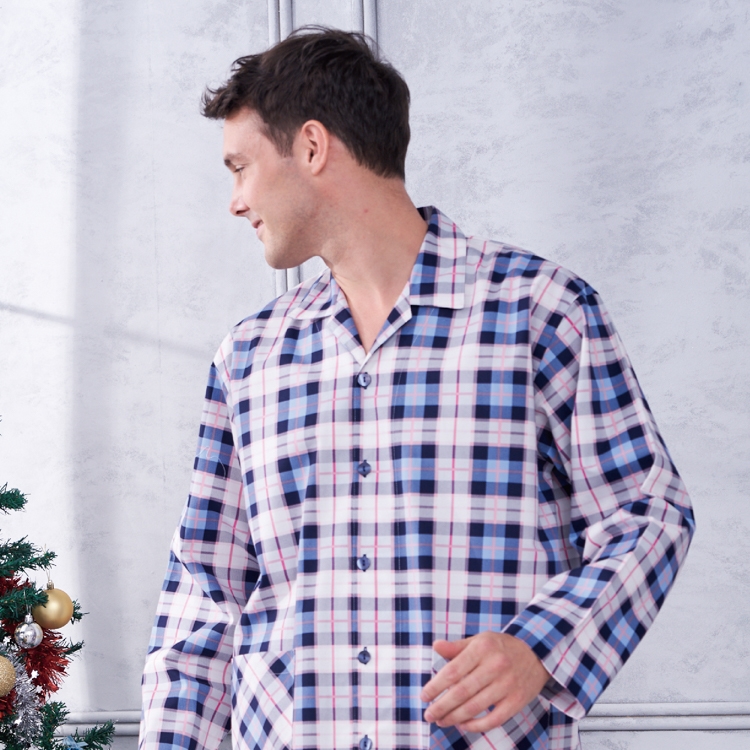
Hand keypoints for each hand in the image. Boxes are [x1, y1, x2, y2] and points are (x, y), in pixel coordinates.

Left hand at [420, 632, 549, 732]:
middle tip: (429, 715)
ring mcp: (508, 684)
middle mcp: (495, 665)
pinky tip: (463, 725)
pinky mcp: (517, 701)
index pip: (453, 670)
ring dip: (455, 718)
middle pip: (462, 691)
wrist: (537, 653)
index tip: (424, 696)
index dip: (436, 686)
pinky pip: (493, 719)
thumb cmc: (501, 647)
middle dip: (442, 706)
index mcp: (482, 648)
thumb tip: (436, 646)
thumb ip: (457, 647)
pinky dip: (476, 725)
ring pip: (475, 707)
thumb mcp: (480, 640)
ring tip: (441, 721)